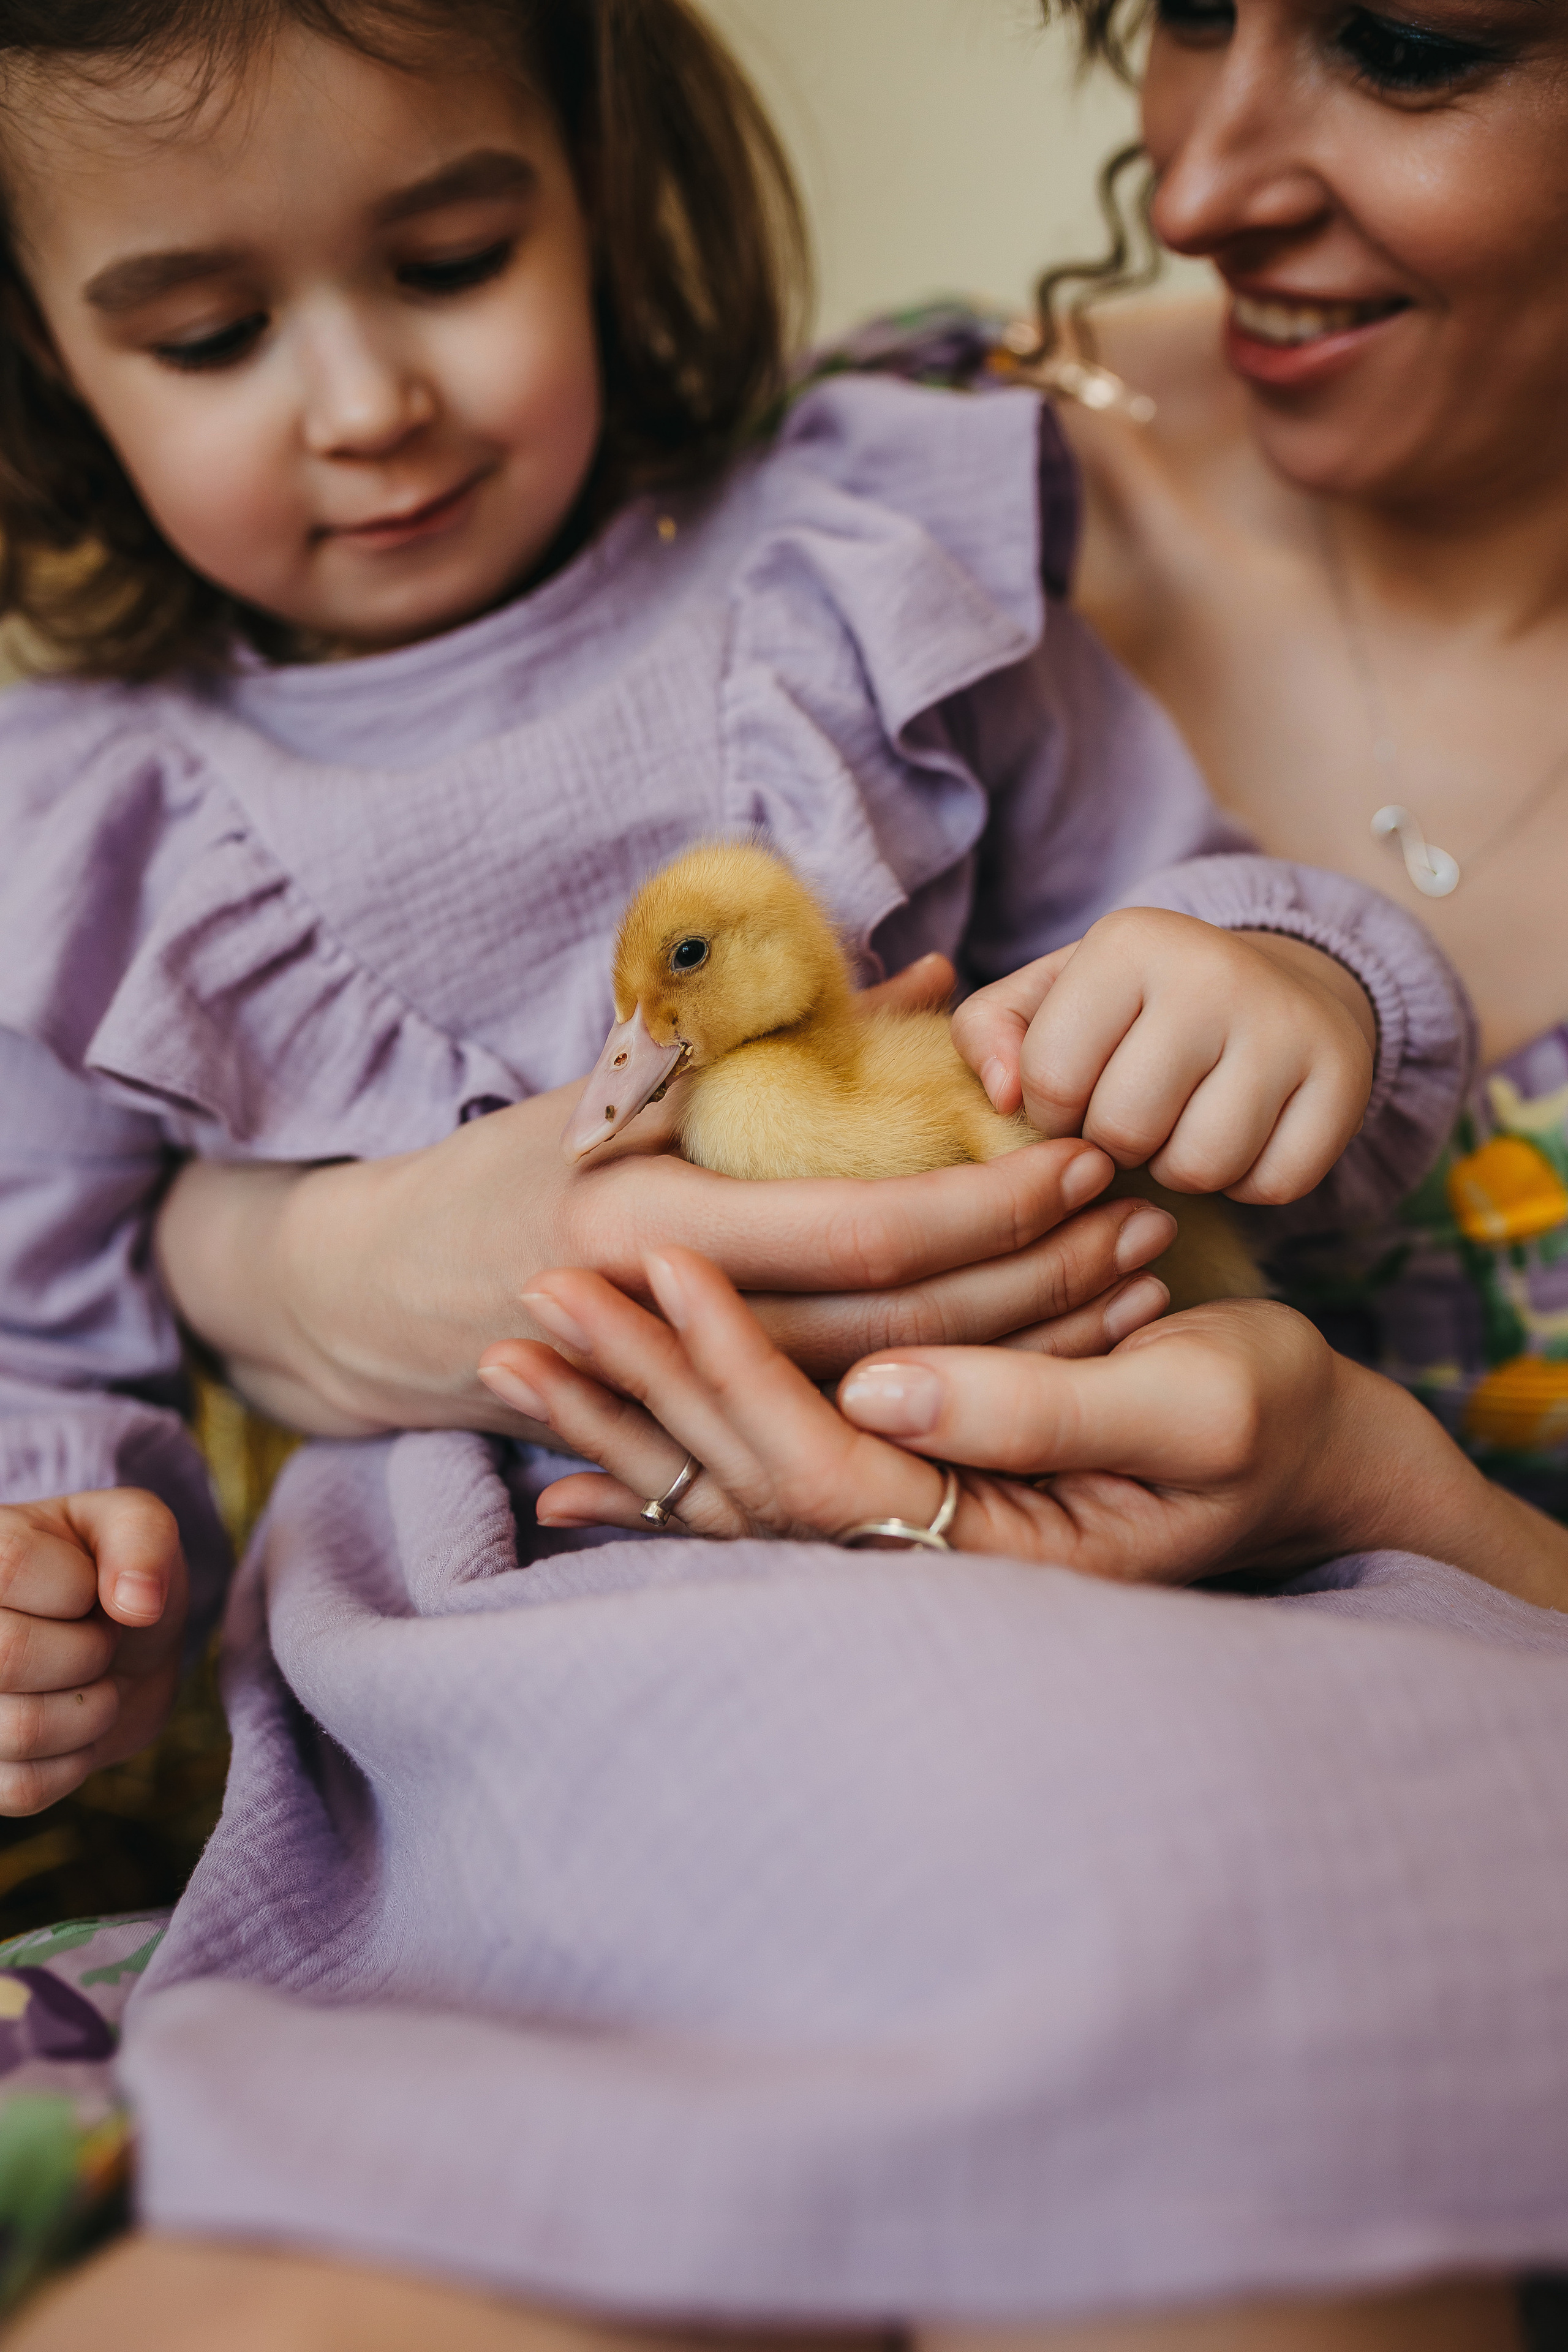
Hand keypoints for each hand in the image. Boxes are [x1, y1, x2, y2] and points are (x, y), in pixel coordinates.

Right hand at [0, 1489, 187, 1814]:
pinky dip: (75, 1762)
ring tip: (89, 1681)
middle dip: (88, 1651)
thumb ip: (143, 1539)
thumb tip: (138, 1603)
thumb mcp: (135, 1528)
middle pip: (8, 1654)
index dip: (76, 1584)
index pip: (12, 1564)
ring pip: (21, 1729)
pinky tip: (71, 1726)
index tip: (88, 1590)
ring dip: (91, 1709)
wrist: (111, 1648)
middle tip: (96, 1641)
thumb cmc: (111, 1576)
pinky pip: (25, 1789)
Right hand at [155, 952, 1179, 1440]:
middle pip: (904, 1327)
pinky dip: (960, 1387)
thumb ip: (778, 1036)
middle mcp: (677, 1322)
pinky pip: (857, 1418)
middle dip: (1042, 1281)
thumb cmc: (498, 1165)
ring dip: (1026, 1344)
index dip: (991, 1201)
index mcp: (654, 1216)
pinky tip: (1044, 1357)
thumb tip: (935, 981)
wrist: (376, 1301)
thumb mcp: (618, 1079)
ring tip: (1131, 1290)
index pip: (866, 1229)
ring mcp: (691, 1396)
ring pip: (898, 1388)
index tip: (1087, 1154)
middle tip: (1149, 1223)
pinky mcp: (704, 1439)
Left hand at [482, 1250, 1567, 1606]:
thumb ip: (1039, 1408)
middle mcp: (929, 1561)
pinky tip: (572, 1480)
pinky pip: (756, 1501)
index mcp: (995, 1542)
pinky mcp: (902, 1509)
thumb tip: (884, 1384)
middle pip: (741, 1483)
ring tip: (511, 1357)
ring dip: (619, 1426)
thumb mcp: (1190, 1408)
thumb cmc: (1268, 1422)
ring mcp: (908, 1541)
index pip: (821, 1460)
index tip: (656, 1261)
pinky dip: (662, 1481)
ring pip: (730, 1494)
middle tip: (522, 1299)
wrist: (1302, 1464)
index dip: (733, 1364)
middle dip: (633, 1390)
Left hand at [952, 913, 1377, 1204]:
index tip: (1077, 1092)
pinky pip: (1273, 1186)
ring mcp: (1289, 1024)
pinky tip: (1245, 1136)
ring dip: (1180, 1169)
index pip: (1048, 1080)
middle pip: (1124, 1131)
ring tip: (1186, 1123)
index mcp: (1130, 941)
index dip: (1051, 1112)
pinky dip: (1249, 1183)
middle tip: (1137, 1112)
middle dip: (1116, 1144)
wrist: (1277, 986)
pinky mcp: (1346, 1080)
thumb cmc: (1137, 1007)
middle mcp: (1216, 970)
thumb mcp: (1052, 999)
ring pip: (1200, 1167)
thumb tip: (1002, 1098)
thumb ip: (990, 1036)